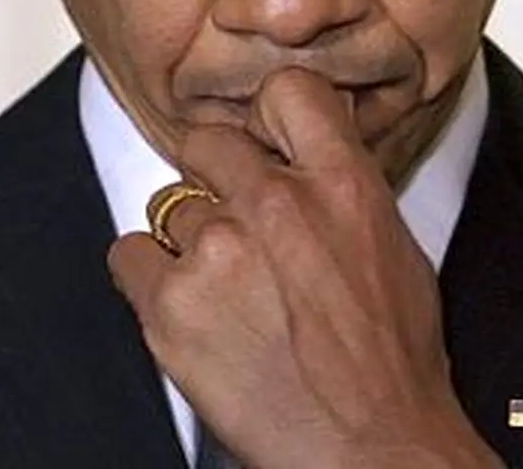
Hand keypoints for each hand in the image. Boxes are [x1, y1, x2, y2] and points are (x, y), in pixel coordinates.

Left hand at [108, 68, 502, 468]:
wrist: (370, 448)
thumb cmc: (391, 364)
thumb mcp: (393, 250)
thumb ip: (341, 190)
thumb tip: (305, 161)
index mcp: (342, 184)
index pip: (286, 90)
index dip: (267, 112)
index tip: (260, 134)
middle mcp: (277, 203)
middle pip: (206, 142)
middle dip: (213, 174)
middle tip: (229, 217)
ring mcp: (219, 250)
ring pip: (169, 207)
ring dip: (187, 241)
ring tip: (222, 290)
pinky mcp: (172, 302)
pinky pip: (129, 254)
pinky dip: (148, 277)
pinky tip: (185, 305)